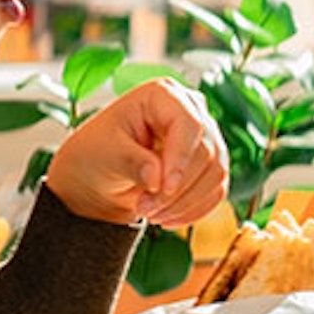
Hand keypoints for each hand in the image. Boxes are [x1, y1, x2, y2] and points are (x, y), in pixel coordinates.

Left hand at [48, 78, 228, 226]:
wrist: (97, 178)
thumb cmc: (96, 154)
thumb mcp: (105, 154)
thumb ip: (131, 162)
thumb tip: (157, 179)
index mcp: (163, 94)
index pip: (189, 124)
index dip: (180, 159)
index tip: (163, 189)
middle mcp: (191, 110)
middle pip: (207, 151)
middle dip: (177, 189)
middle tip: (144, 208)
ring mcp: (205, 137)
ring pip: (216, 173)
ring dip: (184, 203)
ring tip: (151, 214)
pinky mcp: (210, 165)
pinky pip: (217, 190)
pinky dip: (194, 210)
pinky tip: (168, 218)